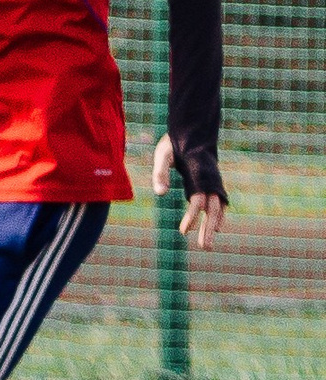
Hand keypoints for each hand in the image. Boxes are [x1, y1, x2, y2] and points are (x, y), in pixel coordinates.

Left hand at [151, 134, 226, 250]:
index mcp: (199, 176)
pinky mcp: (211, 183)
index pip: (198, 202)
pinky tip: (216, 228)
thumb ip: (160, 174)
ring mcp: (213, 183)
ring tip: (207, 246)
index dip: (191, 218)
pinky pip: (218, 203)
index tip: (183, 233)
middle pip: (213, 209)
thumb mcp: (162, 156)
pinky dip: (218, 216)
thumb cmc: (174, 144)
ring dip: (213, 226)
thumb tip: (160, 194)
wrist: (192, 131)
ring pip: (217, 208)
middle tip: (205, 248)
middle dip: (208, 229)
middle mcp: (210, 181)